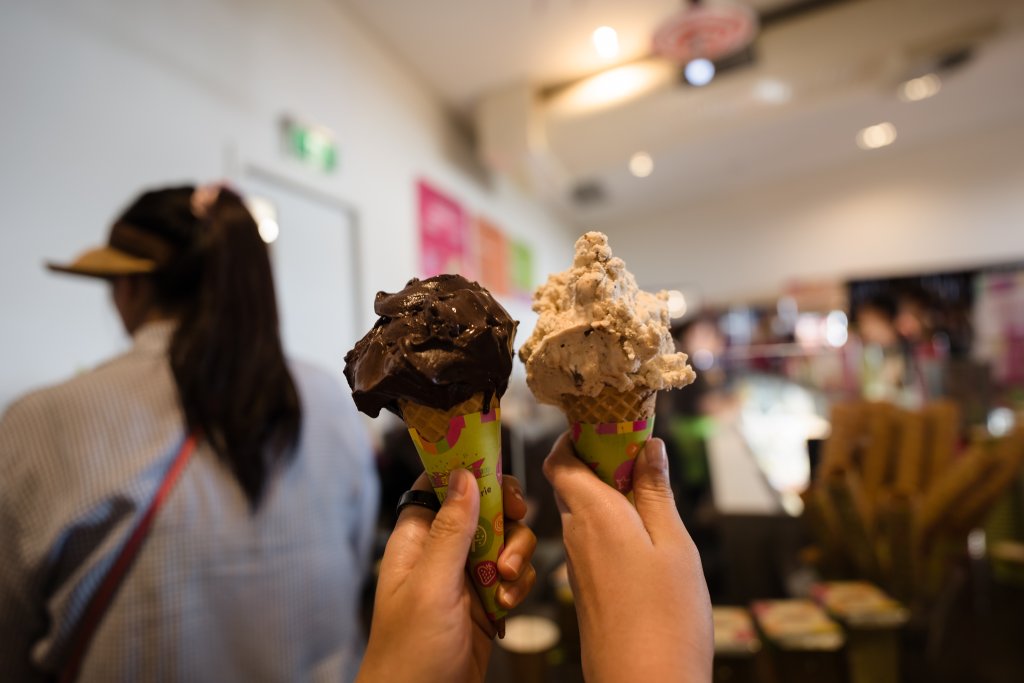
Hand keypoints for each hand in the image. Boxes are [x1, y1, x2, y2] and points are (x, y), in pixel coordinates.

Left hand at [357, 469, 536, 682]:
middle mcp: (441, 552)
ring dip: (516, 556)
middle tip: (517, 519)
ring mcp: (465, 577)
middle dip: (506, 517)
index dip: (469, 473)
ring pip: (506, 541)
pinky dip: (519, 585)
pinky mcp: (486, 602)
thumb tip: (463, 474)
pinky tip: (507, 607)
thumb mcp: (432, 585)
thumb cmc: (411, 651)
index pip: (440, 486)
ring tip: (507, 582)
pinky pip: (514, 576)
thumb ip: (451, 529)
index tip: (498, 477)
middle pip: (484, 508)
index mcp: (417, 539)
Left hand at [544, 434, 712, 682]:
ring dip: (609, 496)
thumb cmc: (665, 619)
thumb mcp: (673, 545)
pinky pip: (589, 541)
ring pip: (583, 513)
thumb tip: (648, 446)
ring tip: (651, 494)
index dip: (577, 437)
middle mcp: (575, 535)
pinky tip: (643, 537)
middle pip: (572, 482)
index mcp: (593, 514)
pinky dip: (610, 527)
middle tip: (643, 455)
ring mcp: (577, 564)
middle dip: (602, 463)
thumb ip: (656, 493)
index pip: (560, 459)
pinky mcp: (586, 588)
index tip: (612, 426)